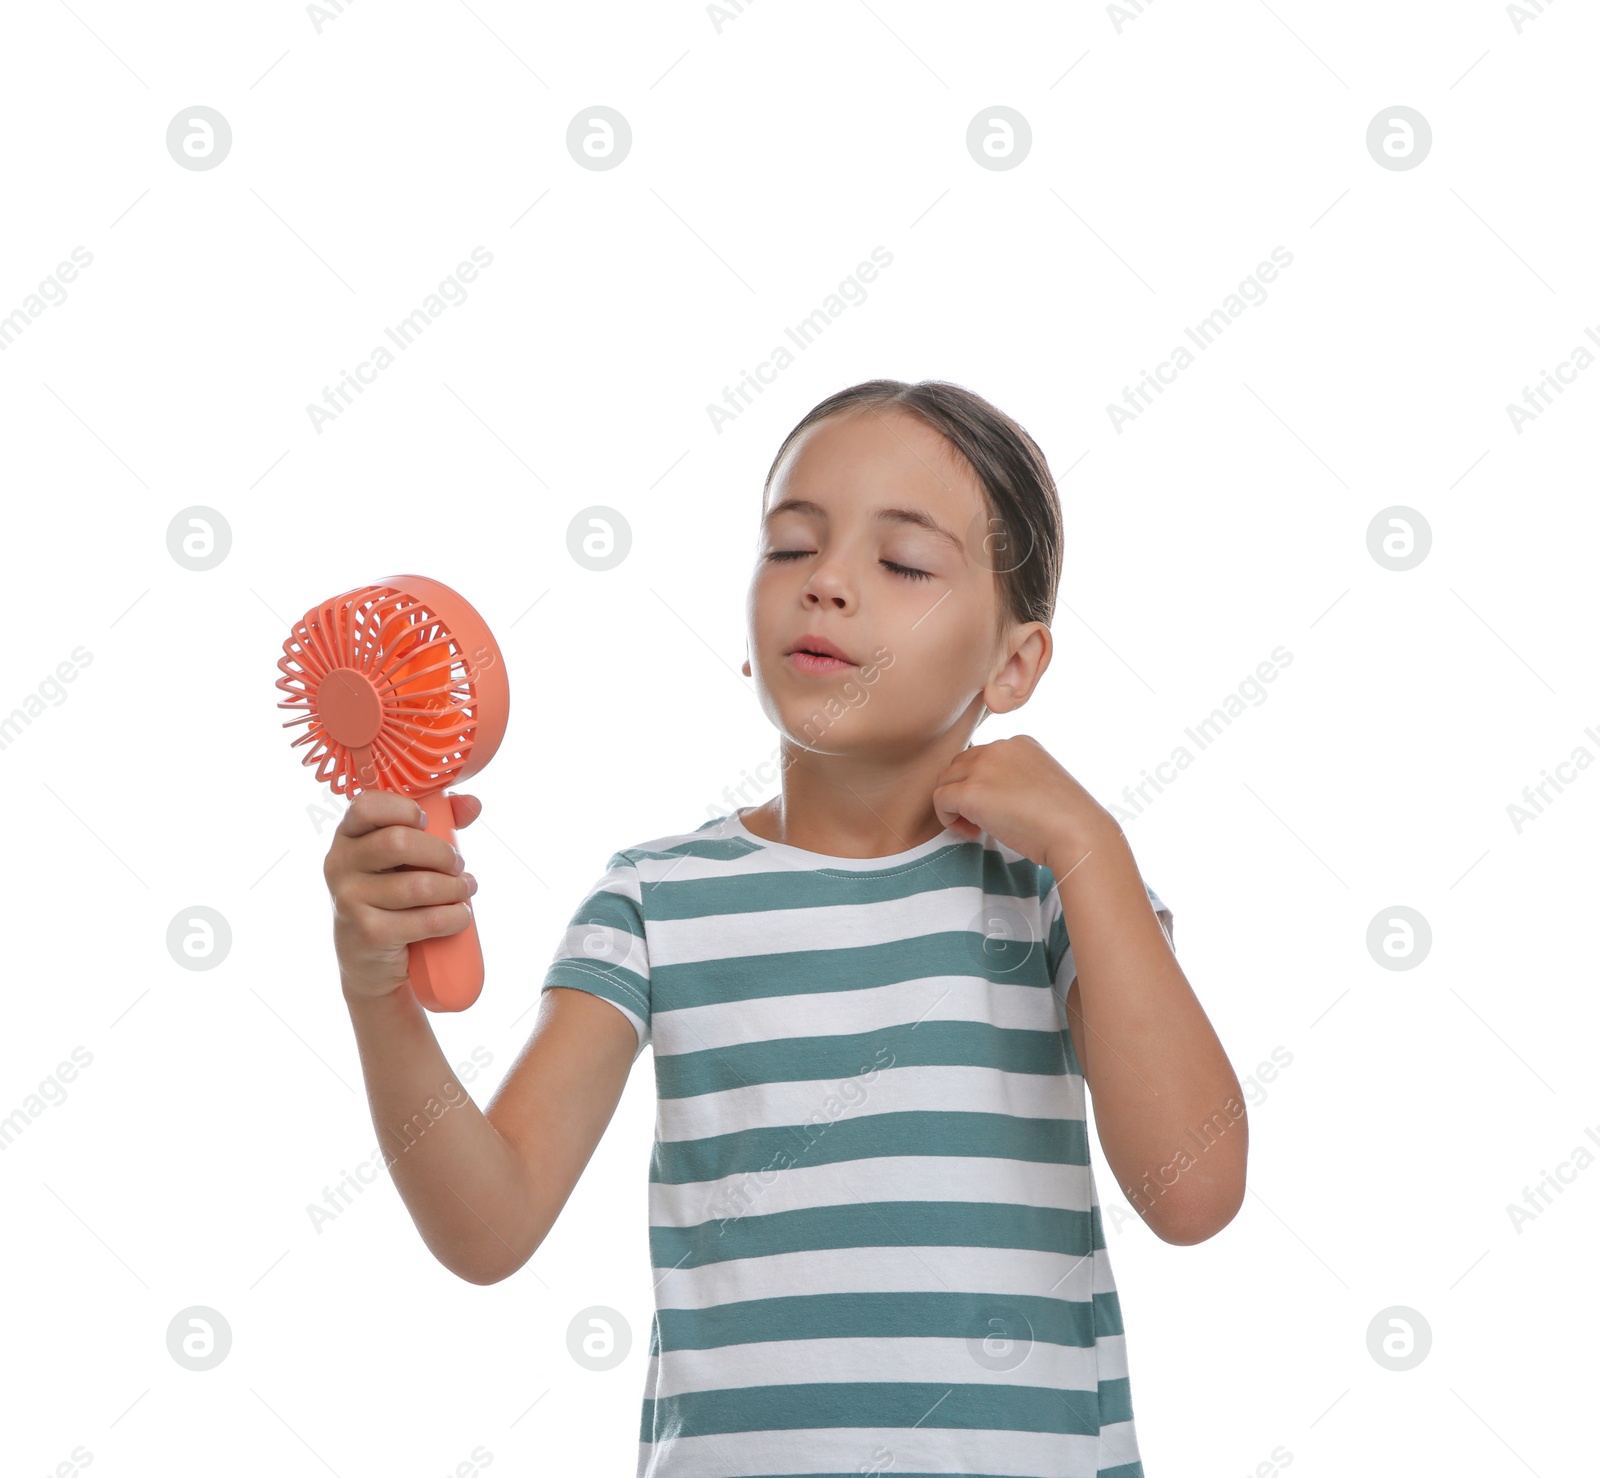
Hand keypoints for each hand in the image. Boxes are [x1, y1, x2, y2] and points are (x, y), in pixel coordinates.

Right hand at [323, 790, 482, 1001]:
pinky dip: (455, 917)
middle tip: (458, 865)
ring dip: (456, 888)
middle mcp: (340, 866)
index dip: (403, 809)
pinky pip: (427, 920)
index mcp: (347, 838)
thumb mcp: (407, 858)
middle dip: (442, 854)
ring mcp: (350, 901)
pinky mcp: (369, 934)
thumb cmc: (393, 898)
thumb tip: (473, 803)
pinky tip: (460, 916)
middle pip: (398, 843)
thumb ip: (439, 822)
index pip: (365, 805)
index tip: (426, 823)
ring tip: (464, 890)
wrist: (371, 964)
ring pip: (419, 885)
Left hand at [931, 735, 1120, 874]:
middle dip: (965, 792)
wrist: (1077, 833)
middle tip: (983, 821)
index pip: (982, 757)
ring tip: (977, 828)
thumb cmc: (1067, 819)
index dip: (983, 784)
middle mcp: (999, 747)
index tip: (999, 808)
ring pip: (945, 781)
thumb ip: (1014, 779)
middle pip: (959, 765)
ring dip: (955, 805)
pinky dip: (947, 818)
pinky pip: (939, 800)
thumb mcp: (1042, 783)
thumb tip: (989, 797)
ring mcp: (983, 767)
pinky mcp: (971, 791)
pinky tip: (971, 831)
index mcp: (1019, 742)